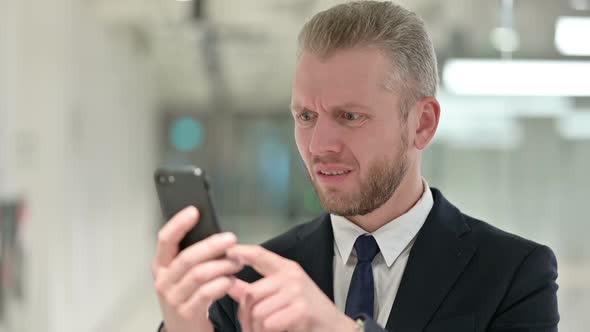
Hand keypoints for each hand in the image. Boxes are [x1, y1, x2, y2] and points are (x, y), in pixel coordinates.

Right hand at [152, 206, 242, 331]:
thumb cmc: (188, 297)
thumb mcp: (183, 275)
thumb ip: (193, 256)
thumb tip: (214, 234)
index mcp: (161, 266)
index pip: (165, 240)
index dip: (178, 224)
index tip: (194, 211)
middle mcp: (164, 281)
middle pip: (188, 257)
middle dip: (212, 245)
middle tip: (231, 239)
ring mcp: (174, 298)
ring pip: (200, 274)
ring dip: (223, 265)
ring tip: (237, 263)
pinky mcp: (187, 313)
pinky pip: (207, 293)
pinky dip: (222, 283)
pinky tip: (231, 280)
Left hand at [225, 245, 356, 331]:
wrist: (334, 327)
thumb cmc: (306, 312)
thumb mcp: (282, 295)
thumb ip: (256, 289)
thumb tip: (229, 284)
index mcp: (286, 268)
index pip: (259, 254)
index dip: (240, 252)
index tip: (226, 253)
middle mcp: (291, 276)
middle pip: (251, 294)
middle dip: (245, 316)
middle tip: (249, 328)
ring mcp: (297, 291)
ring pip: (258, 312)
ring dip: (257, 329)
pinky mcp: (301, 309)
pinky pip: (270, 323)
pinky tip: (279, 331)